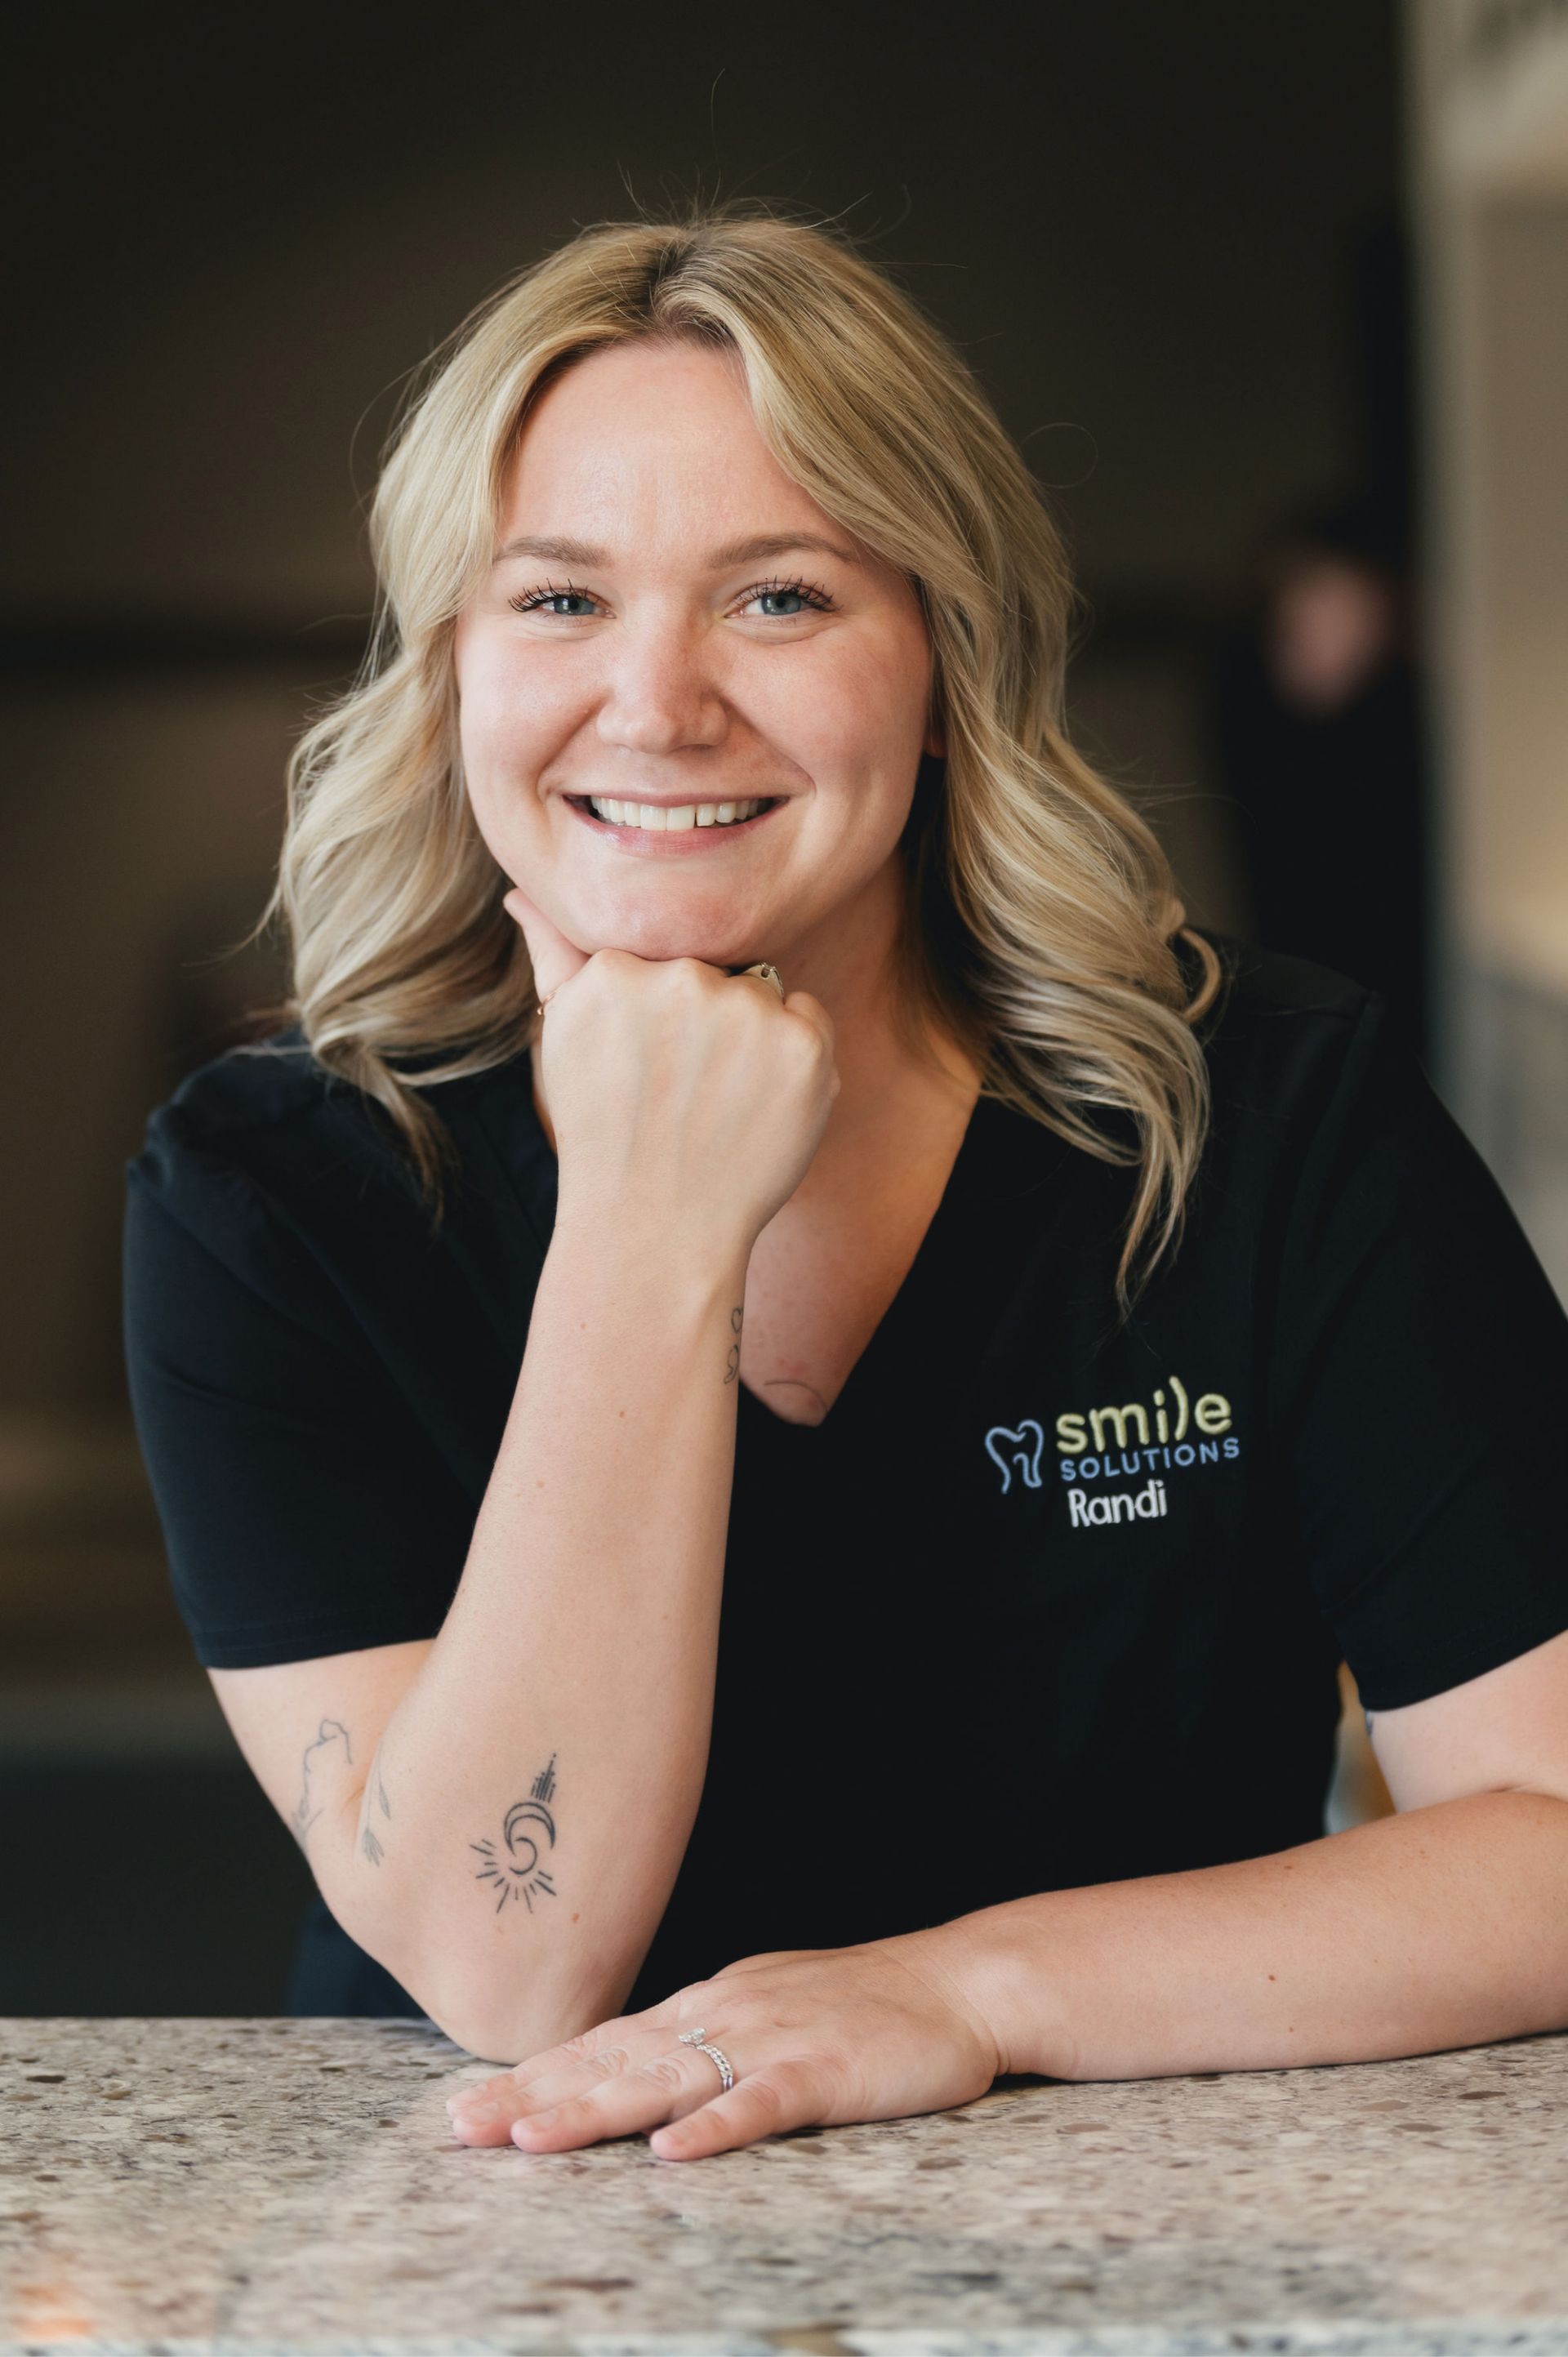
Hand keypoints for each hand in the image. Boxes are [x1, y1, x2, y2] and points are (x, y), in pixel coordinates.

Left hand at [443, 1927, 1002, 2161]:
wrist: (957, 1984)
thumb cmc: (862, 2004)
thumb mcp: (764, 2009)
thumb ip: (700, 2038)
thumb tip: (628, 2065)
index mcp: (708, 2006)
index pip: (603, 2043)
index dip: (533, 2075)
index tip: (466, 2104)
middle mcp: (724, 2016)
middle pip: (614, 2061)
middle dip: (534, 2096)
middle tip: (462, 2127)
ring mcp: (772, 2042)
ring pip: (667, 2080)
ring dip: (595, 2110)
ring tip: (531, 2141)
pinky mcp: (823, 2073)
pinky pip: (760, 2104)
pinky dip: (714, 2128)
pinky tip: (670, 2153)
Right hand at [503, 888, 838, 1253]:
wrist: (655, 1232)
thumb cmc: (605, 1134)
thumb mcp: (563, 1038)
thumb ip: (553, 954)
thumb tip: (522, 892)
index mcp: (617, 967)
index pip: (662, 955)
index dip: (659, 1016)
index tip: (646, 1067)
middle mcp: (683, 978)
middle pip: (714, 971)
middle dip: (705, 1021)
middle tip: (680, 1094)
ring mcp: (747, 1012)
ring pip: (762, 992)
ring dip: (750, 1037)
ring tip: (715, 1105)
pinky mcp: (803, 1046)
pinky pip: (809, 1016)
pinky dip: (795, 1057)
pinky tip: (756, 1106)